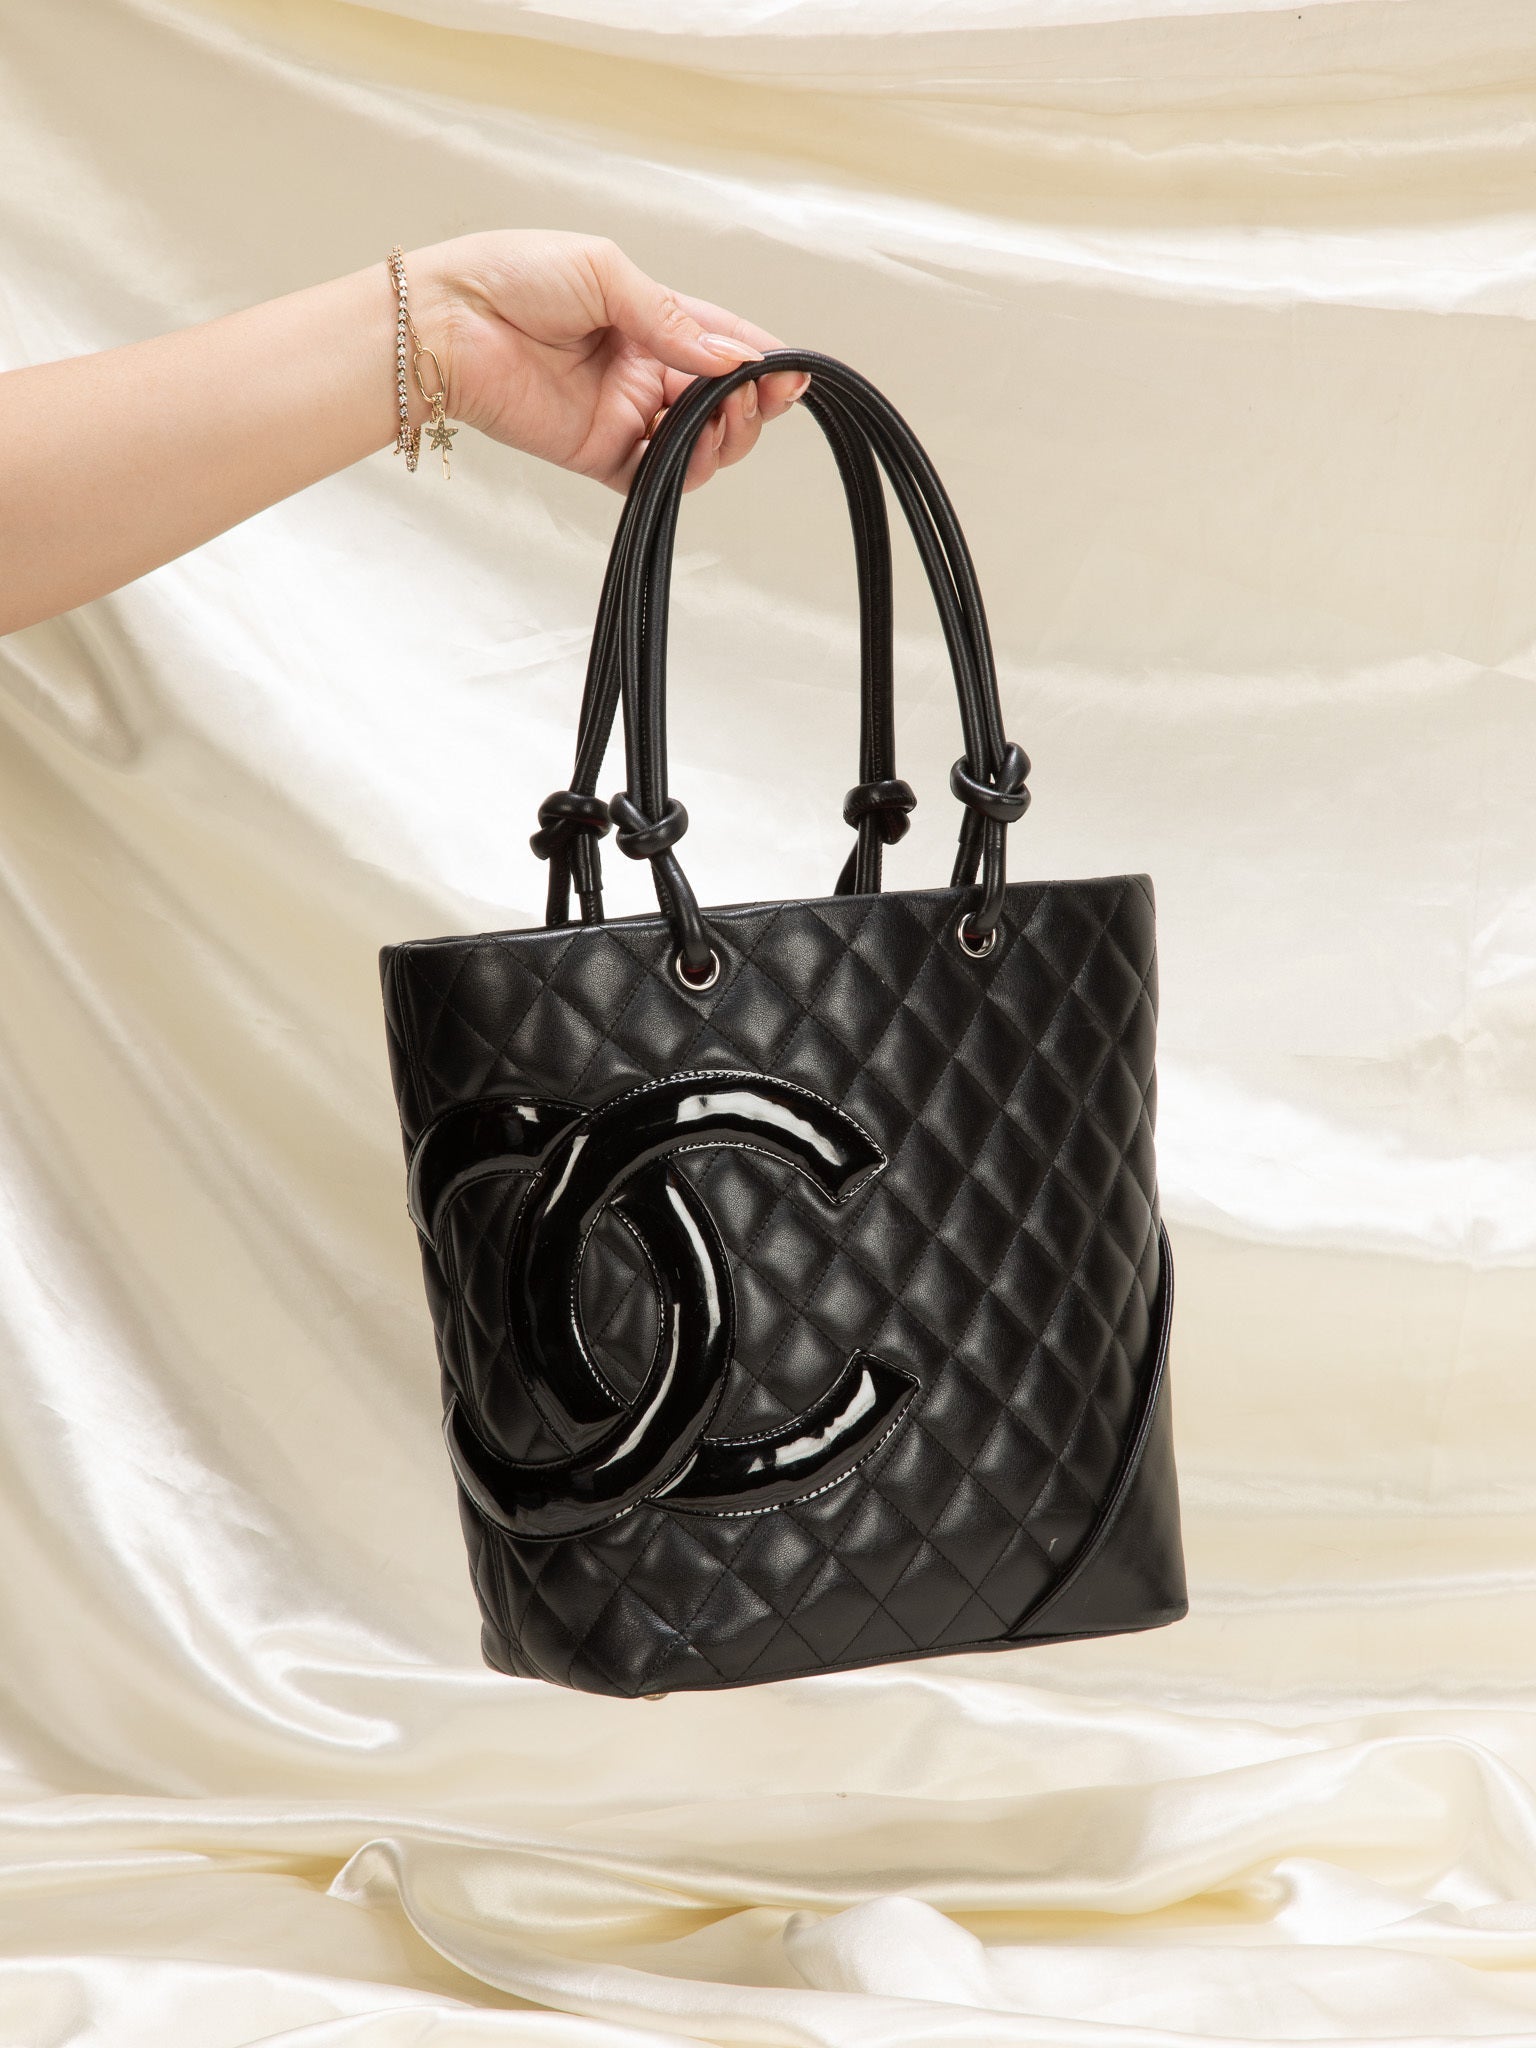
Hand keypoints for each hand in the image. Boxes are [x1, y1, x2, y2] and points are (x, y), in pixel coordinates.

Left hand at [410, 230, 806, 492]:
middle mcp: (640, 371)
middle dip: (751, 402)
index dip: (760, 360)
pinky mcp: (600, 454)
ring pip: (699, 444)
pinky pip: (658, 476)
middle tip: (758, 395)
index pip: (719, 344)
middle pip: (719, 401)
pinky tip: (695, 446)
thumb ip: (669, 319)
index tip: (791, 373)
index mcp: (646, 320)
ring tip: (724, 416)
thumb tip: (727, 359)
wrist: (446, 324)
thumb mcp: (604, 273)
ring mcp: (622, 415)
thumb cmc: (509, 278)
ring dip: (726, 436)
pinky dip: (687, 468)